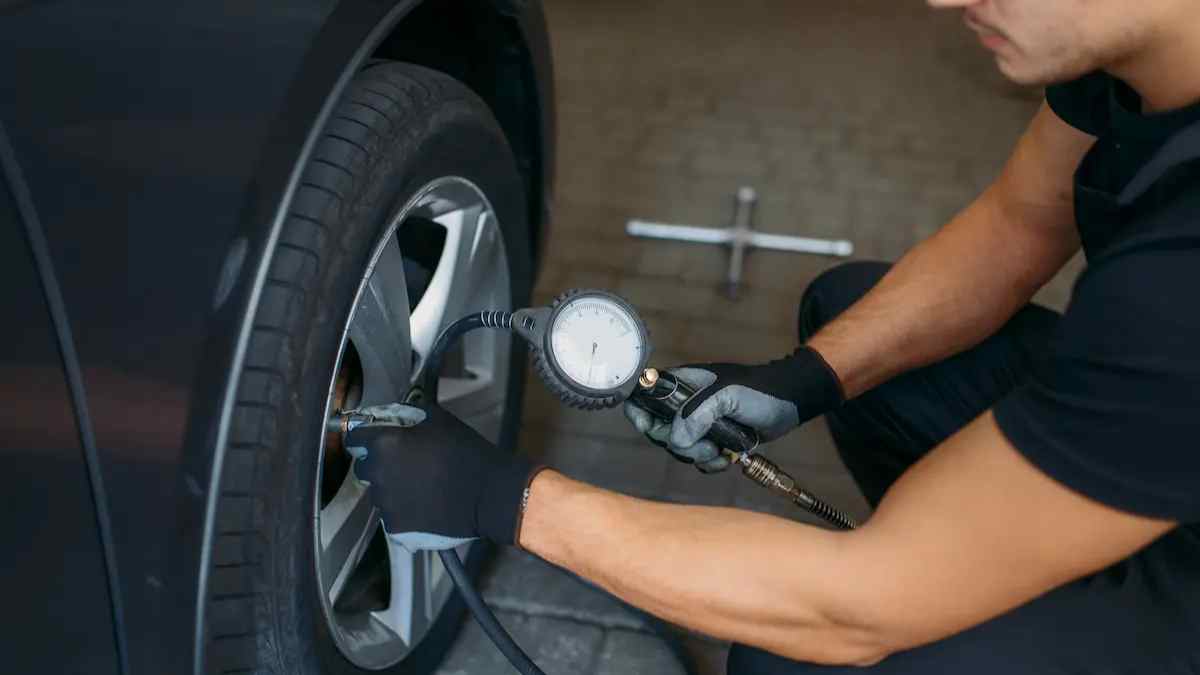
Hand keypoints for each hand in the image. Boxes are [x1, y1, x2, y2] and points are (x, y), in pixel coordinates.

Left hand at [345, 404, 543, 549]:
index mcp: (384, 444)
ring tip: (420, 487)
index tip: (372, 438)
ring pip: (379, 493)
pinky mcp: (397, 527)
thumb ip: (409, 415)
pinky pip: (392, 515)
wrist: (488, 493)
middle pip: (364, 468)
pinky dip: (403, 511)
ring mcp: (386, 503)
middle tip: (405, 464)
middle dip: (378, 464)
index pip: (354, 436)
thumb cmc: (466, 452)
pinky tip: (424, 504)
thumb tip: (395, 416)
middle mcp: (378, 474)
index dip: (364, 436)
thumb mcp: (439, 420)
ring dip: (392, 488)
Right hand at [623, 347, 843, 471]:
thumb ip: (698, 413)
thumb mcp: (728, 395)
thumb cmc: (759, 390)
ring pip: (678, 449)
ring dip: (698, 455)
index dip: (640, 413)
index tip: (650, 427)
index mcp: (682, 384)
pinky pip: (698, 460)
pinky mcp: (712, 441)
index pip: (644, 395)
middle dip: (679, 443)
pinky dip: (711, 464)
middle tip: (706, 444)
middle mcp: (685, 404)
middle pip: (658, 430)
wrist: (790, 404)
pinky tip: (728, 457)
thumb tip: (676, 439)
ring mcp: (698, 424)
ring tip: (722, 450)